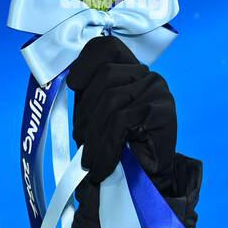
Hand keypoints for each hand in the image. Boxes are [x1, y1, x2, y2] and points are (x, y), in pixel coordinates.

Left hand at [65, 35, 177, 193]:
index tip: (74, 86)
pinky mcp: (163, 109)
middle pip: (104, 76)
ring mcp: (157, 89)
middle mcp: (146, 74)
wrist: (145, 180)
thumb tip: (65, 80)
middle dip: (85, 112)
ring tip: (90, 159)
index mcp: (127, 69)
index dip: (85, 62)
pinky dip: (106, 147)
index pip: (106, 47)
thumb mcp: (94, 114)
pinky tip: (102, 166)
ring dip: (94, 134)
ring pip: (111, 100)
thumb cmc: (115, 145)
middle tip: (81, 140)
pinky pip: (122, 121)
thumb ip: (85, 94)